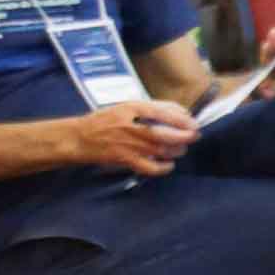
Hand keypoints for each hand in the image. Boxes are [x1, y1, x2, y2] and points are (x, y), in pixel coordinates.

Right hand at [63, 100, 196, 177]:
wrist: (80, 137)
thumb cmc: (106, 120)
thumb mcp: (128, 106)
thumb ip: (155, 107)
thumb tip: (183, 113)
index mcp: (133, 109)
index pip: (163, 113)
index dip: (182, 120)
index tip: (194, 124)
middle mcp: (132, 126)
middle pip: (165, 134)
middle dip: (185, 136)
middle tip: (193, 136)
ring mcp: (129, 145)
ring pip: (162, 150)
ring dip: (177, 150)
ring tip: (181, 149)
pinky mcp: (125, 160)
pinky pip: (151, 167)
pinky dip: (164, 167)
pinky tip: (169, 164)